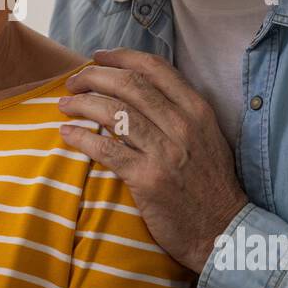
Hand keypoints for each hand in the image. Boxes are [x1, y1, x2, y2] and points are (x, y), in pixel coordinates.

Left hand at [57, 47, 248, 272]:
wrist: (223, 231)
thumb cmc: (209, 184)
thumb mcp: (207, 137)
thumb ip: (180, 112)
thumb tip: (142, 90)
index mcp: (197, 110)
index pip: (154, 68)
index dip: (121, 57)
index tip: (98, 57)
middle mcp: (182, 125)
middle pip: (128, 85)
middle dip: (94, 77)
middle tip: (73, 82)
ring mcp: (165, 152)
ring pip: (114, 112)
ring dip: (82, 104)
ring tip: (65, 105)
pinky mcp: (147, 179)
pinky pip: (105, 150)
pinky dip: (81, 138)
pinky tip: (67, 134)